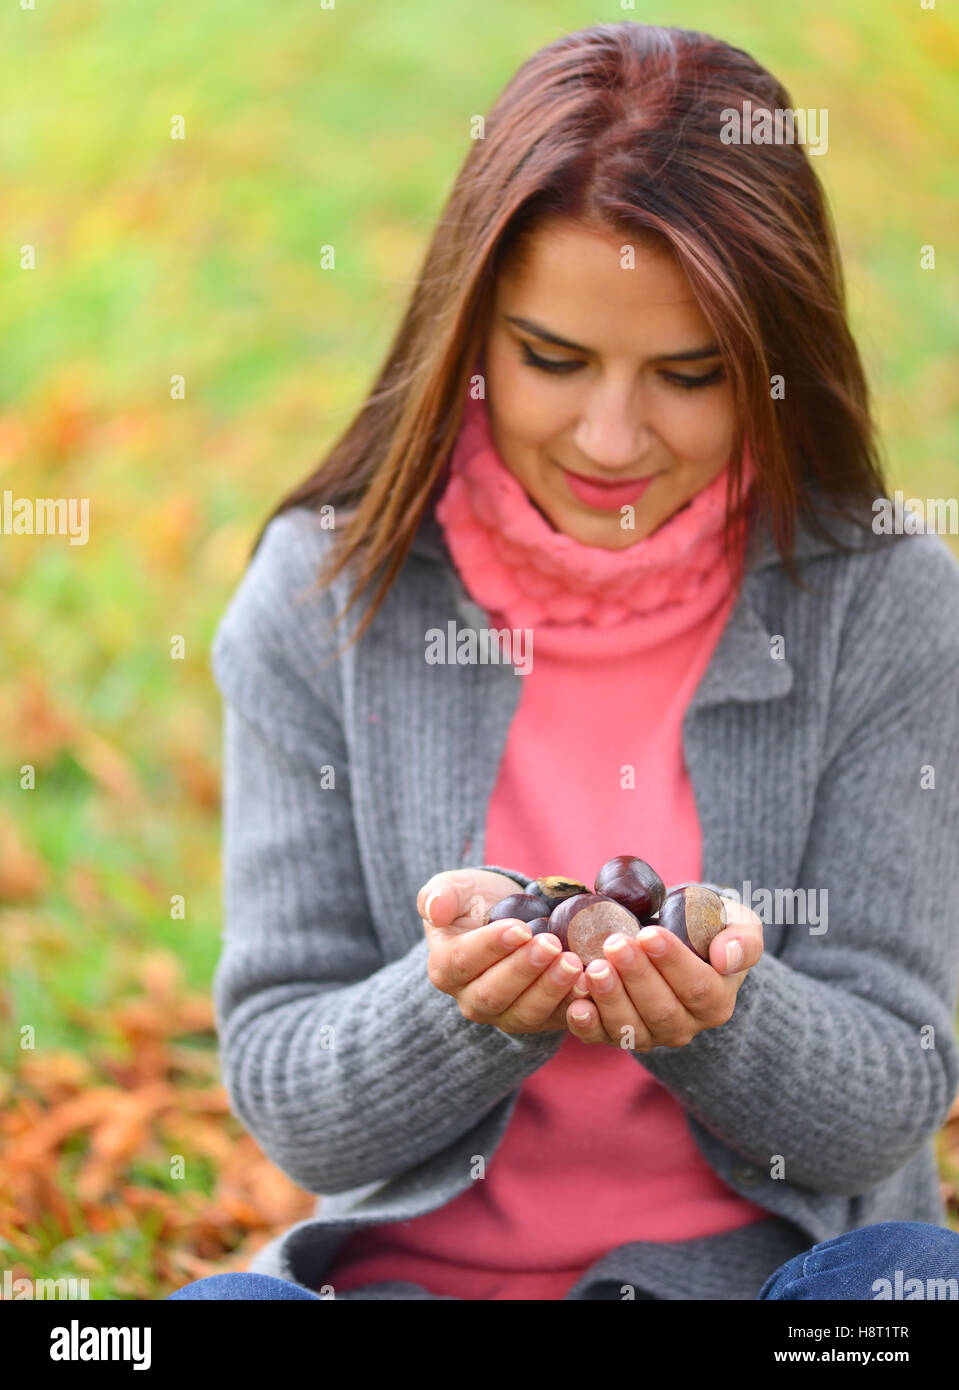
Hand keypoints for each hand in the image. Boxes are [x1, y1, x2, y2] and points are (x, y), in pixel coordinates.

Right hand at [417, 868, 584, 1034]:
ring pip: (525, 1012)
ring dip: (550, 989)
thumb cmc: (478, 901)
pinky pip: (555, 1019)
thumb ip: (439, 894)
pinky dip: (573, 1005)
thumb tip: (434, 910)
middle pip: (493, 994)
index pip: (463, 962)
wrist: (513, 916)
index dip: (491, 946)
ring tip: (572, 963)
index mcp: (445, 968)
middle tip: (550, 945)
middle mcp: (471, 999)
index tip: (519, 928)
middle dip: (524, 970)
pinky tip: (589, 984)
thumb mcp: (457, 888)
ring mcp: (506, 1014)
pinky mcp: (539, 1019)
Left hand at [564, 898, 763, 1049]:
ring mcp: (650, 1035)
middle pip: (662, 1009)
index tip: (649, 935)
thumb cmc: (707, 929)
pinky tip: (576, 1005)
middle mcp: (685, 1026)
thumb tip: (726, 958)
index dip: (673, 963)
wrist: (676, 937)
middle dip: (636, 977)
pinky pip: (601, 1036)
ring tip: (595, 968)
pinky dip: (587, 1024)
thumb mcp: (739, 924)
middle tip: (615, 943)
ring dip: (610, 999)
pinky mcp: (618, 1035)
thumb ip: (744, 940)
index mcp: (716, 1002)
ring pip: (631, 1027)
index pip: (697, 987)